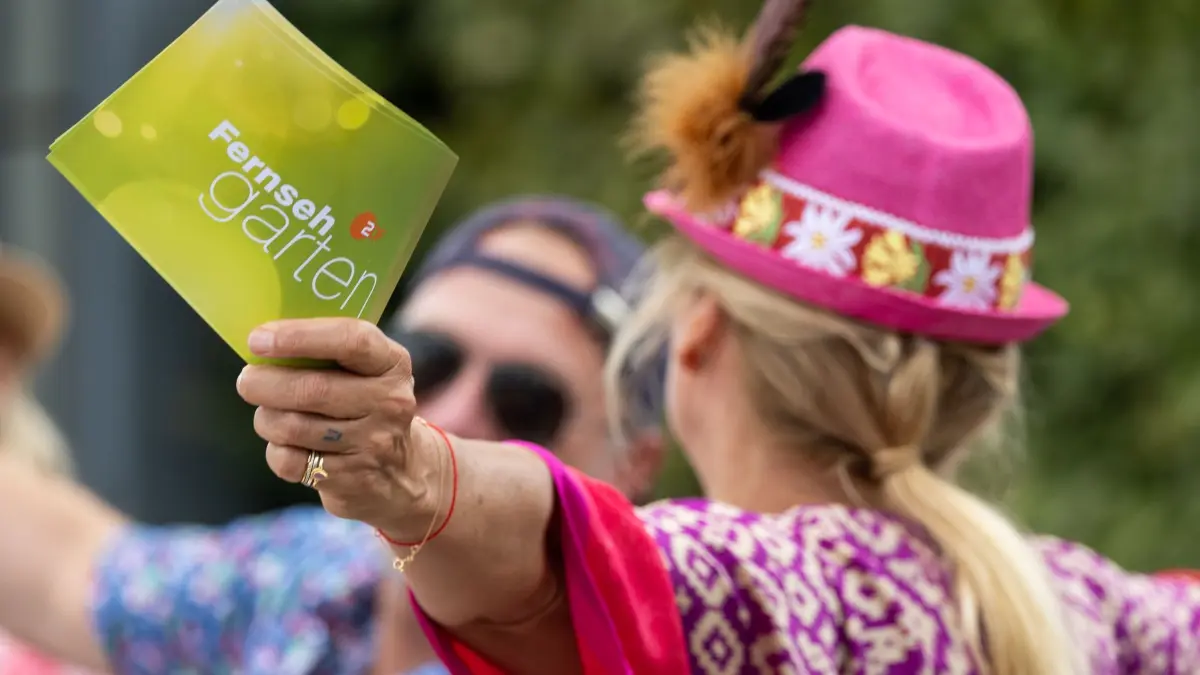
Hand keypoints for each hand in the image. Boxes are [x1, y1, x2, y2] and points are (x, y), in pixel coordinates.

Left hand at [235, 318, 442, 534]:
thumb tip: (263, 340)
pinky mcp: (351, 479)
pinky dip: (276, 450)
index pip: (350, 341)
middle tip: (247, 380)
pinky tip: (286, 444)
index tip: (258, 339)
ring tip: (268, 413)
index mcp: (392, 364)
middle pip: (312, 389)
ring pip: (292, 426)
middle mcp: (390, 403)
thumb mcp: (367, 371)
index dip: (299, 337)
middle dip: (265, 383)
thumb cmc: (367, 406)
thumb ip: (328, 352)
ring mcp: (372, 444)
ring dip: (267, 418)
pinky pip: (289, 462)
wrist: (402, 472)